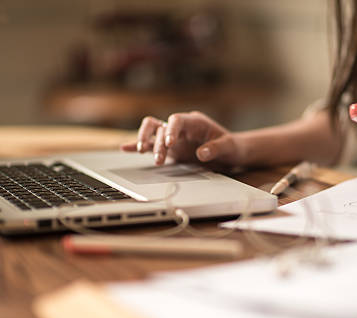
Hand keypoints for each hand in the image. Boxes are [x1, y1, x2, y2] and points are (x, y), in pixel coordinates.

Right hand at [121, 111, 244, 166]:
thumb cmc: (231, 147)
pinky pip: (151, 143)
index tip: (169, 144)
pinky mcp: (170, 147)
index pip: (176, 120)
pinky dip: (138, 145)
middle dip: (156, 141)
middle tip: (159, 159)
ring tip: (146, 155)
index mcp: (195, 121)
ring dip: (146, 141)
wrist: (231, 152)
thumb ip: (216, 149)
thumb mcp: (229, 147)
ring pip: (152, 131)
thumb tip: (201, 153)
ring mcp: (173, 136)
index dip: (170, 130)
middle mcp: (181, 127)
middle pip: (160, 126)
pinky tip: (125, 148)